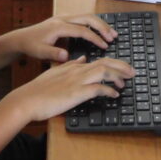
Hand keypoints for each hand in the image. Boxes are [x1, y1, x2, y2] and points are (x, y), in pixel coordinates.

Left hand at [8, 13, 117, 61]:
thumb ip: (53, 54)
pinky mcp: (64, 20)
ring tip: (112, 34)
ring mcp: (64, 17)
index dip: (95, 37)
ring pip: (86, 16)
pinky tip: (100, 32)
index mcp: (58, 27)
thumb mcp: (40, 52)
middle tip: (113, 37)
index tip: (105, 46)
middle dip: (102, 27)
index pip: (82, 30)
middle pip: (87, 18)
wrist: (21, 37)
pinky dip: (94, 24)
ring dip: (100, 24)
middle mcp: (62, 19)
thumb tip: (67, 56)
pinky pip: (83, 18)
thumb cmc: (31, 45)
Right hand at [10, 56, 134, 122]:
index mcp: (72, 67)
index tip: (123, 68)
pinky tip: (114, 95)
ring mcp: (76, 81)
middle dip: (121, 66)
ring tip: (126, 82)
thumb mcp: (55, 73)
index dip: (113, 63)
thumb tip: (83, 59)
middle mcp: (76, 71)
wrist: (27, 100)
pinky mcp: (76, 93)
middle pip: (104, 63)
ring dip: (118, 76)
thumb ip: (69, 66)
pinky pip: (97, 88)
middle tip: (133, 72)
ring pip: (103, 71)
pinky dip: (109, 90)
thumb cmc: (38, 90)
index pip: (97, 60)